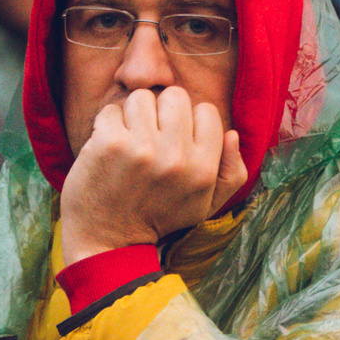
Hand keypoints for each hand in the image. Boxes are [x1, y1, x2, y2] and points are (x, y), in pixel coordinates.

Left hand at [60, 87, 248, 260]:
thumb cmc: (158, 219)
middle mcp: (176, 157)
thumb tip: (232, 134)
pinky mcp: (109, 143)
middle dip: (162, 113)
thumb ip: (231, 173)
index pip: (207, 111)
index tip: (176, 141)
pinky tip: (109, 148)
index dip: (190, 122)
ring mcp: (141, 148)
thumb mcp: (205, 205)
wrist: (108, 242)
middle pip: (175, 96)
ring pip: (142, 98)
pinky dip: (107, 125)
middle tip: (151, 139)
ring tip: (130, 143)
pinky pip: (112, 110)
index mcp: (203, 169)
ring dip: (134, 117)